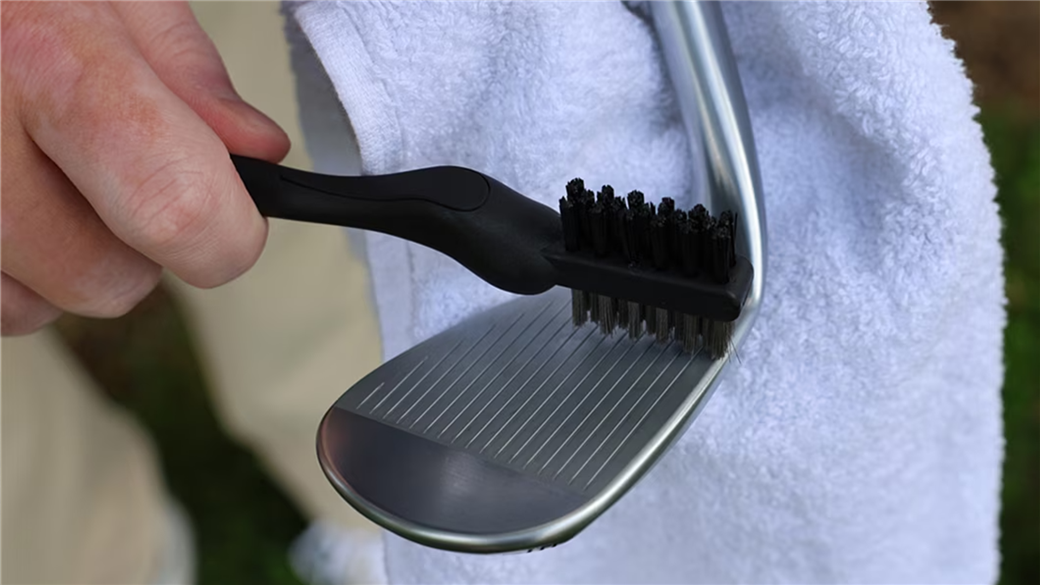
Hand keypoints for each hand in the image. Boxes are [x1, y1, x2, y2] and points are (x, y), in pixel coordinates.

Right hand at [1, 0, 289, 334]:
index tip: (228, 223)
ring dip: (52, 263)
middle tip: (95, 169)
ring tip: (23, 171)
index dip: (224, 236)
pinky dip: (0, 272)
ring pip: (33, 310)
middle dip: (129, 246)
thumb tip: (257, 155)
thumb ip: (184, 70)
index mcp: (43, 61)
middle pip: (108, 281)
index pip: (174, 208)